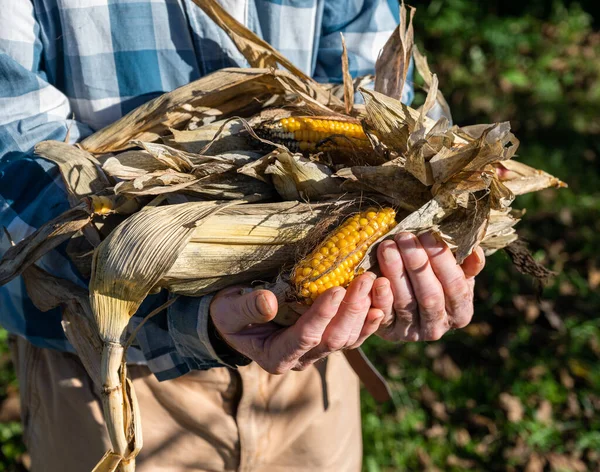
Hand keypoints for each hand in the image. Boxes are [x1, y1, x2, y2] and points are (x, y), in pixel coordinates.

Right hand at [210, 273, 384, 373]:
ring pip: (349, 339)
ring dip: (364, 312)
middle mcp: (301, 360)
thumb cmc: (230, 315)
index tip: (336, 289)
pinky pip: (354, 336)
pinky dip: (369, 321)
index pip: (304, 337)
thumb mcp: (230, 311)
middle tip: (364, 279)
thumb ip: (247, 308)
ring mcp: (317, 352)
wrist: (236, 321)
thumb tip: (268, 302)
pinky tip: (380, 303)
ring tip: (376, 283)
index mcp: (276, 356)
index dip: (322, 315)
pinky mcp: (328, 341)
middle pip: (333, 339)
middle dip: (351, 309)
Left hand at [372, 232, 484, 341]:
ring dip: (395, 272)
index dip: (442, 260)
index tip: (428, 235)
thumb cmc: (435, 282)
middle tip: (403, 237)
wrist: (406, 307)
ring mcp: (412, 333)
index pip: (455, 285)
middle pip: (430, 295)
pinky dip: (380, 296)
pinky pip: (383, 315)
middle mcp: (438, 327)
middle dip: (416, 263)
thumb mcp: (456, 274)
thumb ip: (467, 264)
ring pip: (405, 302)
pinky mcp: (388, 333)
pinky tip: (375, 277)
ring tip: (387, 247)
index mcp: (461, 312)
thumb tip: (473, 249)